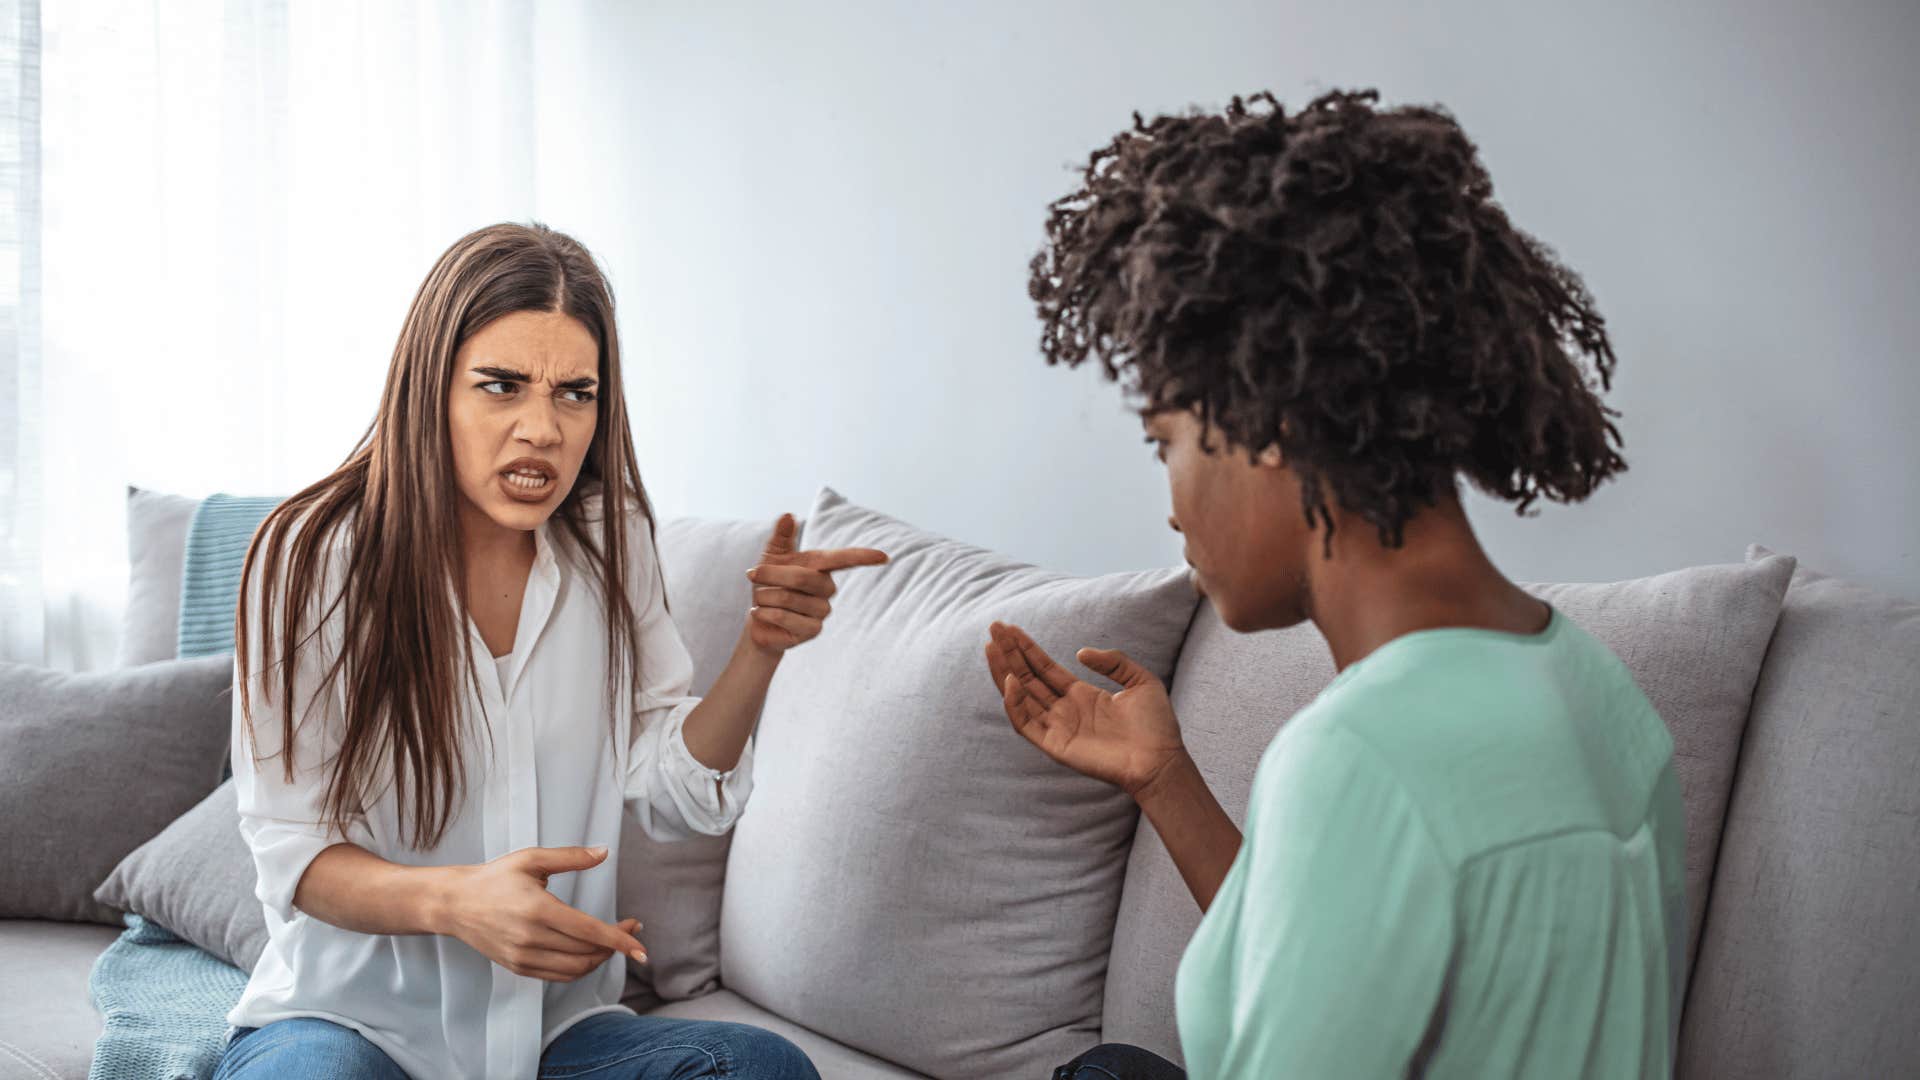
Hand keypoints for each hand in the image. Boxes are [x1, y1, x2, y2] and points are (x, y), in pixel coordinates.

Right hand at [440, 845, 647, 982]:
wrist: (455, 904)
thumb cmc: (494, 878)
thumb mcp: (531, 859)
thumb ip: (570, 857)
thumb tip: (604, 852)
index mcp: (538, 910)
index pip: (590, 931)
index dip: (620, 940)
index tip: (641, 945)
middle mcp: (531, 938)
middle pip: (587, 952)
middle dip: (616, 945)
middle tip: (630, 930)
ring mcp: (523, 957)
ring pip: (576, 968)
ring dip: (600, 958)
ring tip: (612, 941)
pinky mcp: (518, 967)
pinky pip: (559, 976)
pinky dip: (580, 968)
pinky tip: (589, 952)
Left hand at [743, 513, 888, 653]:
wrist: (757, 619)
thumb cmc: (768, 584)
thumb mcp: (771, 556)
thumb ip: (781, 536)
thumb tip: (788, 515)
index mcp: (821, 567)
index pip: (845, 560)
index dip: (864, 557)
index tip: (884, 557)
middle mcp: (827, 589)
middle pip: (801, 577)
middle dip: (770, 574)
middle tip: (752, 574)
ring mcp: (822, 611)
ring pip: (788, 598)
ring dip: (764, 596)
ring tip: (761, 599)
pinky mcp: (812, 631)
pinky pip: (784, 617)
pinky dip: (764, 613)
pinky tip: (762, 614)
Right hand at [984, 621, 1186, 795]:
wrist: (1160, 759)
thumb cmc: (1156, 725)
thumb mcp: (1140, 681)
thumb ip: (1113, 662)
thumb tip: (1079, 652)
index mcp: (1081, 695)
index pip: (1045, 668)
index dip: (1027, 648)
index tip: (1010, 628)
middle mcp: (1065, 710)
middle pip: (1028, 677)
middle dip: (1010, 653)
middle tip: (994, 628)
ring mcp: (1058, 728)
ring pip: (1021, 696)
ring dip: (1003, 671)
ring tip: (992, 647)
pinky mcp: (1055, 745)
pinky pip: (1026, 724)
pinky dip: (1014, 703)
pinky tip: (1010, 680)